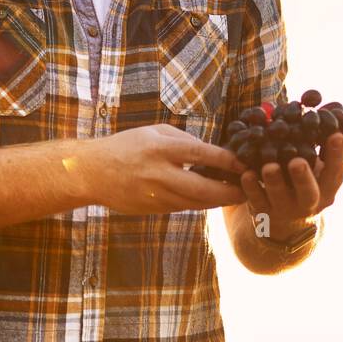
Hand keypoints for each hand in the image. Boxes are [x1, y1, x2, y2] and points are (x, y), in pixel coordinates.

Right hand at [85, 125, 248, 214]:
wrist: (94, 173)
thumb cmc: (127, 146)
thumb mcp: (154, 132)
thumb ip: (184, 141)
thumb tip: (213, 151)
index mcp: (161, 149)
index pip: (202, 154)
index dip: (227, 161)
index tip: (244, 163)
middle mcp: (160, 174)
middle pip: (204, 189)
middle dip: (230, 192)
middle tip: (248, 189)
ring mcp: (156, 195)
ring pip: (196, 203)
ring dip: (218, 200)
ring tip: (235, 194)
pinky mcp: (154, 209)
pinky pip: (184, 207)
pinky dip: (200, 202)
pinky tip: (211, 197)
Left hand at [238, 132, 342, 241]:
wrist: (286, 222)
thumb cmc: (307, 182)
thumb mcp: (321, 170)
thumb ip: (329, 148)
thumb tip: (341, 118)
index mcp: (327, 189)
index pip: (335, 173)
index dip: (337, 155)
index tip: (336, 134)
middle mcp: (308, 202)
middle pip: (309, 192)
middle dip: (303, 177)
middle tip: (297, 162)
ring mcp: (285, 209)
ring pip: (279, 197)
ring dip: (274, 181)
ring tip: (269, 166)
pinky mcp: (263, 213)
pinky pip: (256, 200)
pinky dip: (251, 188)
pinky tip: (246, 173)